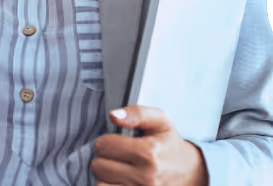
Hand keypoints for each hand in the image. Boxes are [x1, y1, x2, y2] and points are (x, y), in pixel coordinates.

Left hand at [92, 106, 209, 185]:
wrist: (193, 174)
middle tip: (117, 158)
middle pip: (98, 166)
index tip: (115, 143)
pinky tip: (121, 181)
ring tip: (118, 171)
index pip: (103, 145)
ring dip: (106, 177)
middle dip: (103, 159)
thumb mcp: (160, 121)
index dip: (105, 141)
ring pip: (101, 184)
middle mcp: (146, 176)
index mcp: (148, 152)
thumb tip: (113, 115)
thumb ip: (136, 113)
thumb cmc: (170, 145)